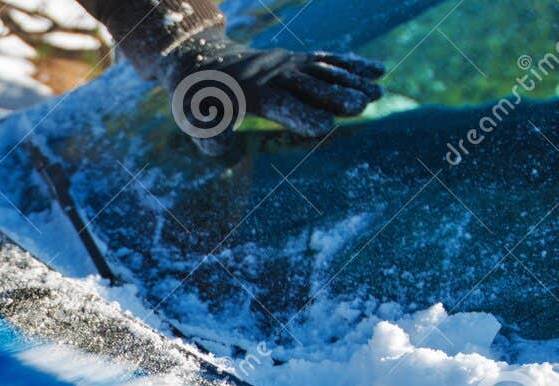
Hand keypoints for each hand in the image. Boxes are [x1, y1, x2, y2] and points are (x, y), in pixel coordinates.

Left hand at [161, 28, 384, 155]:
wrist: (198, 60)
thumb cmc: (195, 98)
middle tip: (362, 105)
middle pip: (309, 85)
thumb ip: (206, 133)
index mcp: (250, 91)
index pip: (281, 104)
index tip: (324, 127)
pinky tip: (377, 71)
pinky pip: (326, 59)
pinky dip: (351, 63)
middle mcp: (273, 74)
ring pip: (324, 70)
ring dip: (352, 80)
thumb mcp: (190, 118)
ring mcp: (287, 63)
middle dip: (335, 95)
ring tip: (378, 93)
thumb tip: (224, 143)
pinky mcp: (296, 60)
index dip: (302, 114)